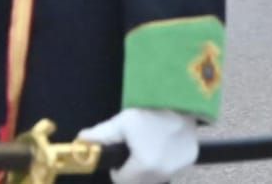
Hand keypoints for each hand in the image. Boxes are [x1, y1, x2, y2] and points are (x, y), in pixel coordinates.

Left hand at [79, 108, 197, 183]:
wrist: (181, 96)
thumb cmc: (151, 108)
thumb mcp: (123, 121)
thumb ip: (101, 136)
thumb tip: (81, 141)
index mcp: (145, 166)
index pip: (122, 181)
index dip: (119, 167)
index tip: (123, 151)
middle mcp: (164, 172)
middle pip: (139, 182)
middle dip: (133, 168)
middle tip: (134, 147)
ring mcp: (179, 167)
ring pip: (155, 177)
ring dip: (149, 167)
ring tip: (149, 143)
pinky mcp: (190, 159)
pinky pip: (171, 167)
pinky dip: (165, 160)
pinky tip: (163, 143)